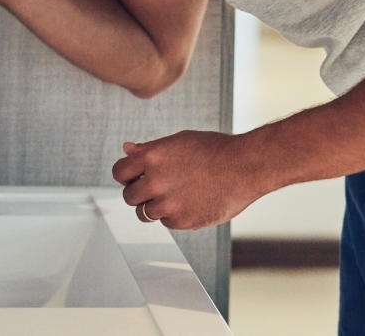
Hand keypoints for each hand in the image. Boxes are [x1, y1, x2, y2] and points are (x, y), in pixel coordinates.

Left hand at [111, 130, 267, 228]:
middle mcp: (155, 181)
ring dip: (155, 206)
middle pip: (129, 197)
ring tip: (175, 195)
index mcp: (151, 157)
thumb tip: (126, 149)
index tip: (134, 177)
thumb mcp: (178, 141)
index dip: (125, 175)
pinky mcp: (182, 221)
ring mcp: (168, 203)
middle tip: (156, 188)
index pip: (119, 172)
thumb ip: (150, 149)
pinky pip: (166, 222)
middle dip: (139, 193)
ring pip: (144, 213)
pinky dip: (174, 215)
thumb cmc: (214, 150)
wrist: (245, 166)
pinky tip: (190, 202)